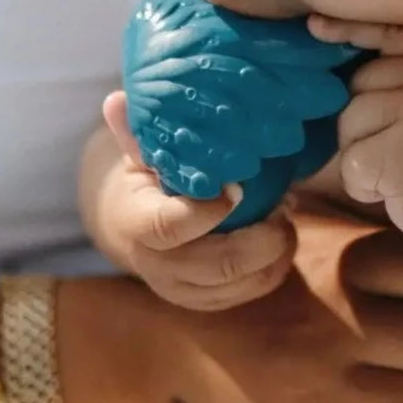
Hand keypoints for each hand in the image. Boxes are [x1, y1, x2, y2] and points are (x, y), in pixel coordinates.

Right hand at [78, 96, 294, 310]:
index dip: (207, 210)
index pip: (167, 227)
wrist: (136, 230)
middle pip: (218, 264)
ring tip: (285, 211)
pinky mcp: (208, 302)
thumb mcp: (138, 157)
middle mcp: (157, 266)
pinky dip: (277, 264)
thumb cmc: (145, 183)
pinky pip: (254, 292)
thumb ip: (134, 133)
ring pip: (243, 282)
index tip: (238, 187)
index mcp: (136, 225)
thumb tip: (117, 100)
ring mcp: (183, 290)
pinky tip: (281, 232)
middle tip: (284, 201)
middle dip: (262, 236)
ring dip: (276, 248)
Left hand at [309, 18, 402, 248]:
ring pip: (348, 123)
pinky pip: (350, 162)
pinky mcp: (395, 153)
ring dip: (361, 153)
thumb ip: (401, 72)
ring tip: (399, 167)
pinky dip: (362, 185)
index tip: (314, 28)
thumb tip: (333, 57)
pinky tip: (393, 188)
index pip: (384, 32)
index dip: (347, 31)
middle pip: (356, 84)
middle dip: (363, 119)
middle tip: (400, 144)